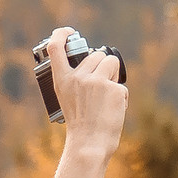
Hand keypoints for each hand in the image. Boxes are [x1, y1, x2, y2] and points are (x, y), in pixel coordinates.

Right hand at [40, 28, 126, 177]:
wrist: (88, 145)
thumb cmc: (80, 125)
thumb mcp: (69, 99)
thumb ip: (75, 81)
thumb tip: (94, 62)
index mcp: (62, 80)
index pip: (55, 48)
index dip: (61, 34)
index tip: (69, 32)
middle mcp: (78, 77)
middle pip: (97, 55)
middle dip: (103, 67)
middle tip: (99, 89)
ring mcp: (96, 82)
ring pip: (112, 63)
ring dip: (114, 75)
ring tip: (107, 97)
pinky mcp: (114, 89)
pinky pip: (122, 85)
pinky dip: (121, 98)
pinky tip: (113, 110)